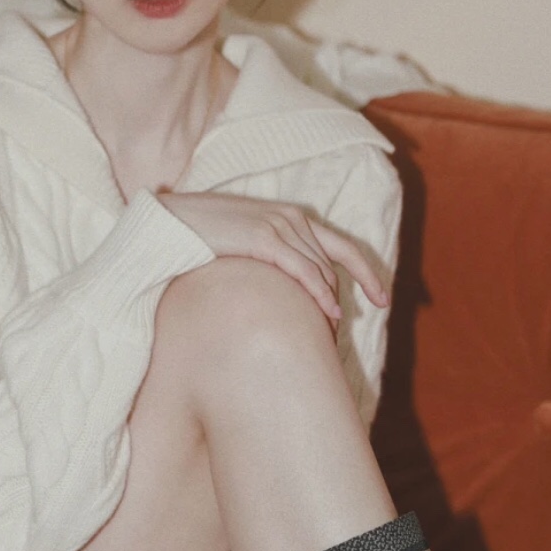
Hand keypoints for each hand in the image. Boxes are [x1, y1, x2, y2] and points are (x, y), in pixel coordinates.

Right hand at [157, 191, 388, 326]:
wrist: (168, 222)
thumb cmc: (199, 238)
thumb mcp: (242, 246)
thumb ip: (266, 260)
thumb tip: (278, 294)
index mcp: (288, 216)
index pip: (341, 246)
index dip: (366, 273)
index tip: (382, 299)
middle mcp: (290, 217)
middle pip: (334, 264)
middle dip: (350, 295)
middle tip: (348, 331)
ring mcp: (279, 226)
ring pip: (322, 271)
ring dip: (332, 304)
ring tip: (334, 335)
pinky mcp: (264, 239)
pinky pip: (304, 271)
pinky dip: (320, 294)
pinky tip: (330, 315)